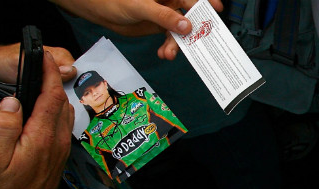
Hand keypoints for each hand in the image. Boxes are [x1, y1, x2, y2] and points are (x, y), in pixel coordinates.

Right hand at [0, 51, 73, 188]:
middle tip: (43, 63)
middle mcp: (56, 140)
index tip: (45, 57)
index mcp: (41, 136)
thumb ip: (4, 127)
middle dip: (54, 79)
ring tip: (44, 81)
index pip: (50, 97)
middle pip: (61, 101)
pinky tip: (46, 108)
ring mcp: (61, 148)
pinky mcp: (60, 154)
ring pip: (65, 113)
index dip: (49, 74)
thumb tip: (11, 101)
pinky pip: (63, 125)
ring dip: (57, 94)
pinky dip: (57, 109)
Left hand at [51, 0, 223, 59]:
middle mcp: (170, 3)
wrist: (100, 10)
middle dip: (192, 33)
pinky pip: (171, 39)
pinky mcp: (160, 27)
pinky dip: (169, 48)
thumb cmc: (116, 0)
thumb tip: (186, 26)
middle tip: (195, 45)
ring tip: (169, 54)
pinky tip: (164, 54)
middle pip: (190, 17)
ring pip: (180, 32)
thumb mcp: (141, 6)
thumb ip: (164, 16)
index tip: (217, 10)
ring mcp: (166, 15)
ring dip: (177, 45)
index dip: (206, 3)